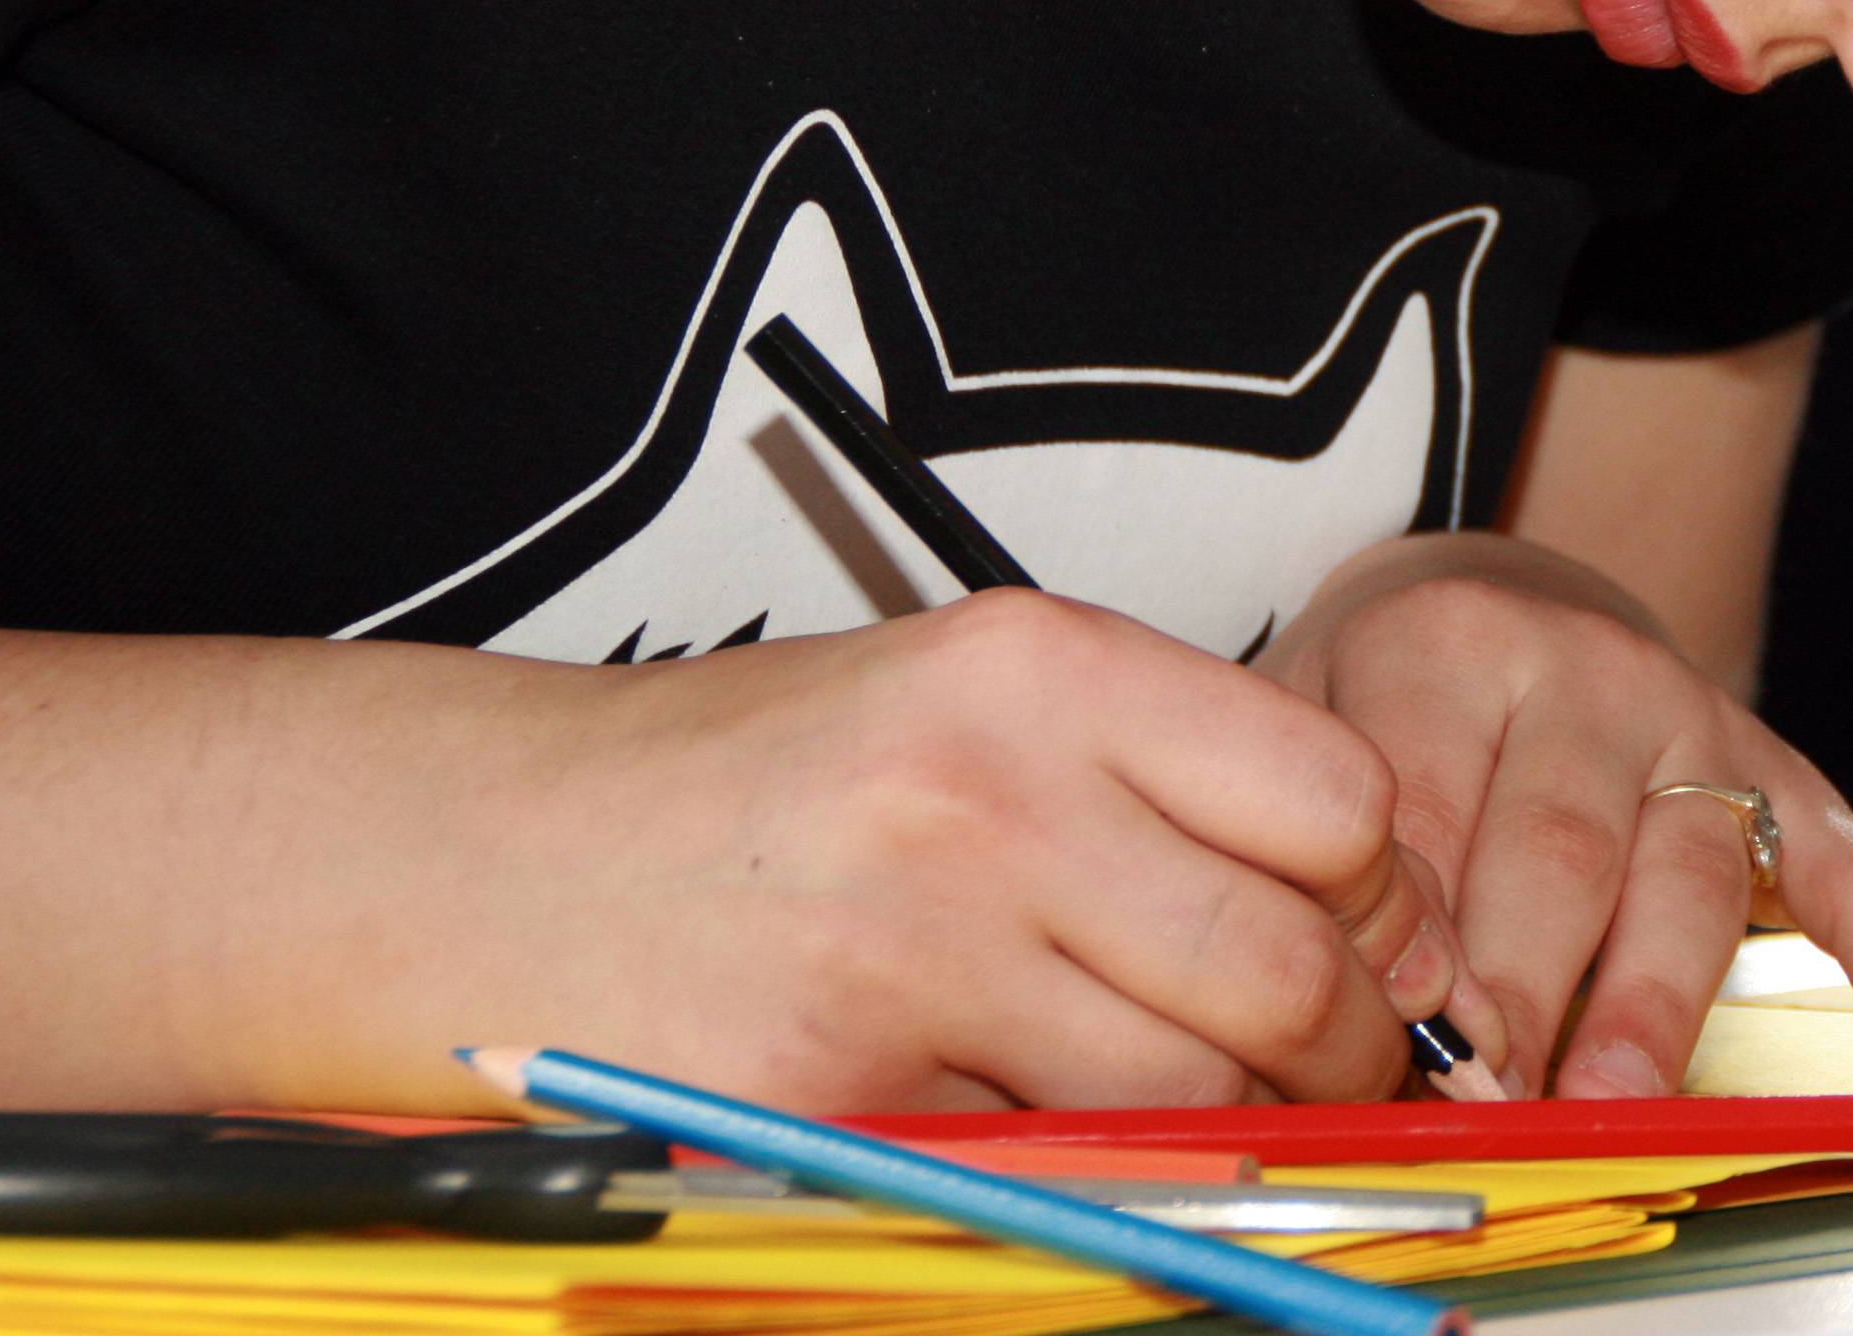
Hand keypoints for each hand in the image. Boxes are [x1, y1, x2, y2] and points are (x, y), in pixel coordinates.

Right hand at [0, 595, 1484, 1112]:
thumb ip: (1162, 786)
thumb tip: (1374, 930)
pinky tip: (1023, 1134)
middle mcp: (986, 793)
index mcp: (1040, 667)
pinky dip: (1071, 1185)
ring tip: (1167, 1110)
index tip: (1359, 943)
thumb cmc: (755, 787)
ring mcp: (905, 952)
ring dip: (1219, 1137)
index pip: (1335, 800)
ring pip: (1185, 1098)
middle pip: (1285, 968)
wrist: (478, 858)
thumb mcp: (969, 708)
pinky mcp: (830, 1096)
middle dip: (1336, 1054)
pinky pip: (1041, 1177)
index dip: (1374, 897)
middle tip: (1314, 1074)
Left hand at [1260, 536, 1852, 1100]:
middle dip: (1523, 994)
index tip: (1392, 1050)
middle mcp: (1583, 668)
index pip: (1423, 811)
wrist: (1500, 594)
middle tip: (1489, 1099)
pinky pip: (1845, 868)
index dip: (1407, 942)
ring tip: (1619, 1108)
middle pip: (1557, 850)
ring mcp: (1692, 719)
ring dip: (1654, 1007)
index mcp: (1446, 644)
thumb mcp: (1305, 717)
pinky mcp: (1777, 772)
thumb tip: (1309, 1019)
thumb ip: (1310, 845)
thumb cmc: (1384, 695)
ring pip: (1686, 874)